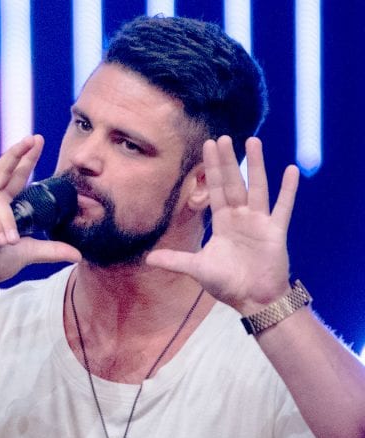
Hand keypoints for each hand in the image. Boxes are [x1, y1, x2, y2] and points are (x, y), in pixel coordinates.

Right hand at [0, 134, 80, 291]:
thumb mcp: (25, 254)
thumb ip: (50, 251)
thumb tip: (77, 255)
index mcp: (0, 203)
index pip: (16, 176)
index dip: (26, 158)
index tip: (38, 140)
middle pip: (2, 169)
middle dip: (17, 154)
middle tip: (32, 140)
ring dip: (5, 220)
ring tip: (10, 241)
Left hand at [145, 136, 299, 313]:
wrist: (253, 300)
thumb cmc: (228, 284)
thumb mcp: (197, 269)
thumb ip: (175, 260)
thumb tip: (148, 259)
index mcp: (223, 222)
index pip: (215, 190)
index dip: (211, 169)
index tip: (207, 147)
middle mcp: (241, 217)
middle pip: (233, 183)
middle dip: (227, 161)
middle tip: (222, 137)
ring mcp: (259, 222)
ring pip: (257, 187)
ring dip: (255, 165)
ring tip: (253, 142)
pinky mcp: (275, 231)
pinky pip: (282, 206)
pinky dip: (287, 190)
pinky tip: (290, 169)